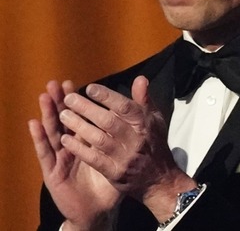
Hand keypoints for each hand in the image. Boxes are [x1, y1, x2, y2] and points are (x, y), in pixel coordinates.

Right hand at [28, 80, 120, 229]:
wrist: (100, 208)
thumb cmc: (112, 178)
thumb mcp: (124, 152)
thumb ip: (131, 130)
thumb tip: (140, 102)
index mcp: (89, 139)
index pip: (84, 116)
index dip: (81, 100)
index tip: (79, 83)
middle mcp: (73, 146)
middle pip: (66, 119)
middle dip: (62, 101)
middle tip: (58, 83)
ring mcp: (61, 157)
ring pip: (53, 131)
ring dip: (49, 113)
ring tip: (45, 95)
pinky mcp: (53, 171)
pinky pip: (45, 152)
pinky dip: (39, 137)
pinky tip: (34, 123)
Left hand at [57, 76, 196, 220]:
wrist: (158, 179)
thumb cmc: (153, 143)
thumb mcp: (154, 120)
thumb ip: (144, 100)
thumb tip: (140, 79)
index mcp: (145, 124)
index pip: (125, 107)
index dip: (107, 97)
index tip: (90, 88)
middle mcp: (136, 140)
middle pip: (108, 121)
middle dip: (87, 109)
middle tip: (68, 99)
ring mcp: (124, 157)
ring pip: (98, 139)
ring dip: (79, 126)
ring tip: (63, 115)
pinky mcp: (115, 173)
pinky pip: (94, 159)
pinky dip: (79, 148)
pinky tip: (65, 139)